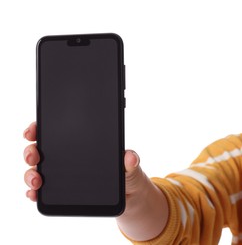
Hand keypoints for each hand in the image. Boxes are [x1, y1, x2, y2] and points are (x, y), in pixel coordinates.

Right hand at [23, 122, 143, 201]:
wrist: (127, 195)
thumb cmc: (126, 174)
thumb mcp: (129, 167)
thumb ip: (130, 162)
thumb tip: (130, 157)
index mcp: (82, 143)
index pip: (56, 130)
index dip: (41, 127)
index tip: (34, 130)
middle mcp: (68, 155)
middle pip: (41, 149)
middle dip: (31, 150)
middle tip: (34, 156)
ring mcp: (62, 173)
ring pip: (38, 169)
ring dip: (30, 173)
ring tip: (36, 181)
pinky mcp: (61, 191)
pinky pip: (43, 190)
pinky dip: (34, 192)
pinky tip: (34, 194)